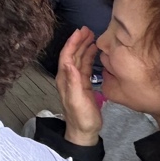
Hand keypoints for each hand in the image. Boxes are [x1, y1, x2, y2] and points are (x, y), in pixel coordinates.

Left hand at [54, 26, 103, 145]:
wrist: (85, 131)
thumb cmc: (81, 117)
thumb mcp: (77, 100)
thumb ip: (73, 82)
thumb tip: (69, 63)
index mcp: (64, 78)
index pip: (66, 56)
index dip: (72, 43)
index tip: (80, 32)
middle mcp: (68, 77)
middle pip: (72, 54)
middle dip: (79, 41)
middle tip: (88, 29)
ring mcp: (76, 80)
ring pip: (79, 58)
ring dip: (84, 47)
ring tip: (92, 35)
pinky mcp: (84, 84)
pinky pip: (85, 66)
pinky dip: (89, 56)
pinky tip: (95, 51)